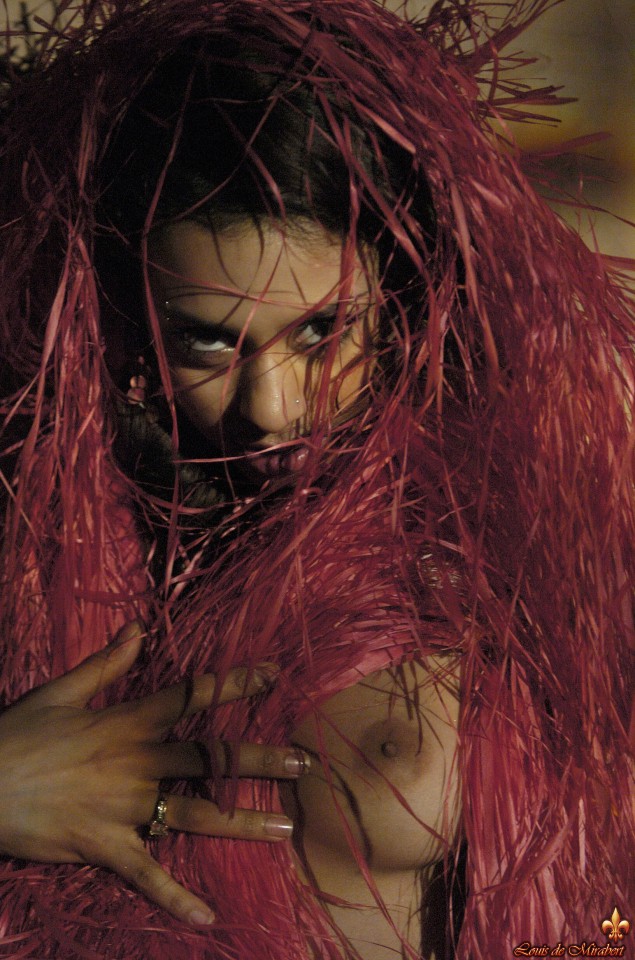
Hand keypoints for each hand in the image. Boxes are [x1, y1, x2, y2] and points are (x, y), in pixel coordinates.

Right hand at [0, 621, 306, 925]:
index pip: (193, 696)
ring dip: (243, 821)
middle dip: (260, 758)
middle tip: (303, 763)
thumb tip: (140, 628)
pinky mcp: (103, 847)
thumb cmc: (16, 734)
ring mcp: (123, 808)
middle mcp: (136, 762)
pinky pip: (146, 875)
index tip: (276, 676)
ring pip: (194, 814)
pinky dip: (176, 896)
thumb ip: (106, 663)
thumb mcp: (61, 691)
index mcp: (127, 720)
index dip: (236, 684)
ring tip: (284, 828)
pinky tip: (208, 916)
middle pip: (210, 757)